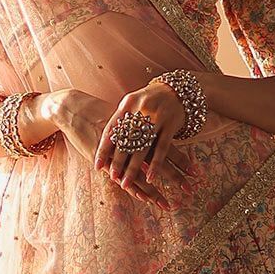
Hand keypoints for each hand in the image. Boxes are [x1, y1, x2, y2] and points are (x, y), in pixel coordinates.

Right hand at [49, 88, 194, 209]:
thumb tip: (158, 136)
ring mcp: (118, 153)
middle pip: (158, 162)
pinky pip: (122, 178)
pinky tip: (145, 199)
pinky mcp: (105, 161)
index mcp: (141, 129)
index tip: (196, 172)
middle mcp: (132, 141)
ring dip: (155, 191)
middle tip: (191, 189)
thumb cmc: (100, 114)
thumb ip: (140, 128)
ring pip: (141, 174)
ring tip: (168, 204)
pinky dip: (135, 188)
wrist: (73, 109)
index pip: (166, 147)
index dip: (181, 160)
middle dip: (175, 177)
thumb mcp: (124, 118)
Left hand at [95, 81, 192, 202]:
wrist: (177, 89)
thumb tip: (105, 144)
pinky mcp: (171, 125)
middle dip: (118, 161)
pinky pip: (162, 149)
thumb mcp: (132, 103)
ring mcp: (157, 117)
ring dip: (133, 168)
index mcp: (127, 104)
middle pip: (126, 141)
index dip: (104, 149)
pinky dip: (155, 165)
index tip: (97, 165)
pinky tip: (149, 178)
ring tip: (126, 183)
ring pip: (142, 148)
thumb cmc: (149, 100)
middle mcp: (141, 110)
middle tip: (112, 177)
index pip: (112, 130)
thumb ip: (121, 120)